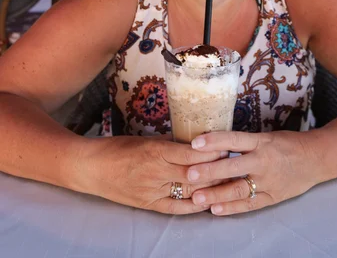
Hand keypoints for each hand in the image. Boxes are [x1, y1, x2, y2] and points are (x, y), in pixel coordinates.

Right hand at [80, 136, 223, 214]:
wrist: (92, 168)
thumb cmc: (118, 148)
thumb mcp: (147, 140)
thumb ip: (170, 145)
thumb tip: (195, 145)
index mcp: (157, 151)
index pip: (192, 153)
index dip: (212, 151)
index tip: (227, 146)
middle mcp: (157, 172)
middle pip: (196, 173)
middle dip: (216, 169)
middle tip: (233, 163)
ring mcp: (154, 191)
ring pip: (189, 191)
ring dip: (209, 187)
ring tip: (226, 181)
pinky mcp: (149, 205)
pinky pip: (177, 207)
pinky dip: (195, 205)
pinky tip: (208, 201)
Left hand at [187, 130, 318, 215]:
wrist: (316, 159)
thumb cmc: (287, 144)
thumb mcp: (266, 136)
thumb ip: (243, 143)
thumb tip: (213, 145)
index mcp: (261, 142)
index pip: (234, 140)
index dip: (214, 141)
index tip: (194, 143)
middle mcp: (263, 161)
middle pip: (233, 167)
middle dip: (210, 171)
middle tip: (189, 175)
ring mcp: (268, 181)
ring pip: (238, 189)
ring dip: (216, 194)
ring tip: (197, 197)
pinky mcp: (273, 197)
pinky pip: (249, 204)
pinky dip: (232, 207)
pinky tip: (215, 209)